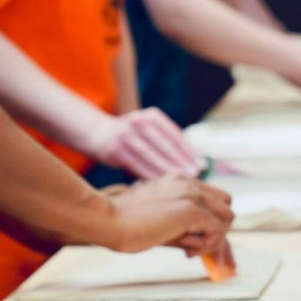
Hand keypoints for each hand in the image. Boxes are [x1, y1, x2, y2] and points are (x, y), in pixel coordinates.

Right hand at [87, 108, 203, 178]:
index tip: (203, 165)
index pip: (175, 135)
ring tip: (183, 181)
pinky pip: (138, 166)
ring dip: (170, 170)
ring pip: (153, 156)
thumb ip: (168, 141)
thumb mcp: (149, 129)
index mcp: (152, 116)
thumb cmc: (133, 135)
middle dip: (183, 162)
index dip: (190, 151)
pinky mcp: (116, 151)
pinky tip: (164, 185)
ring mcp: (126, 136)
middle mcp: (139, 122)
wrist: (97, 133)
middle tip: (197, 175)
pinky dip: (152, 176)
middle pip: (166, 145)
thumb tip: (195, 161)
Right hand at [101, 175, 233, 257]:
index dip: (211, 221)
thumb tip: (208, 242)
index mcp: (180, 181)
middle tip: (197, 246)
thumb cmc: (123, 223)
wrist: (106, 220)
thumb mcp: (160, 220)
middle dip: (218, 228)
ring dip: (213, 237)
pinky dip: (207, 245)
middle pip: (226, 205)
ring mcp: (191, 194)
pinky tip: (186, 251)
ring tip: (189, 249)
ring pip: (227, 217)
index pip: (214, 198)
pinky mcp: (190, 209)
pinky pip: (217, 231)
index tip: (196, 240)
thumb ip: (184, 226)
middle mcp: (189, 183)